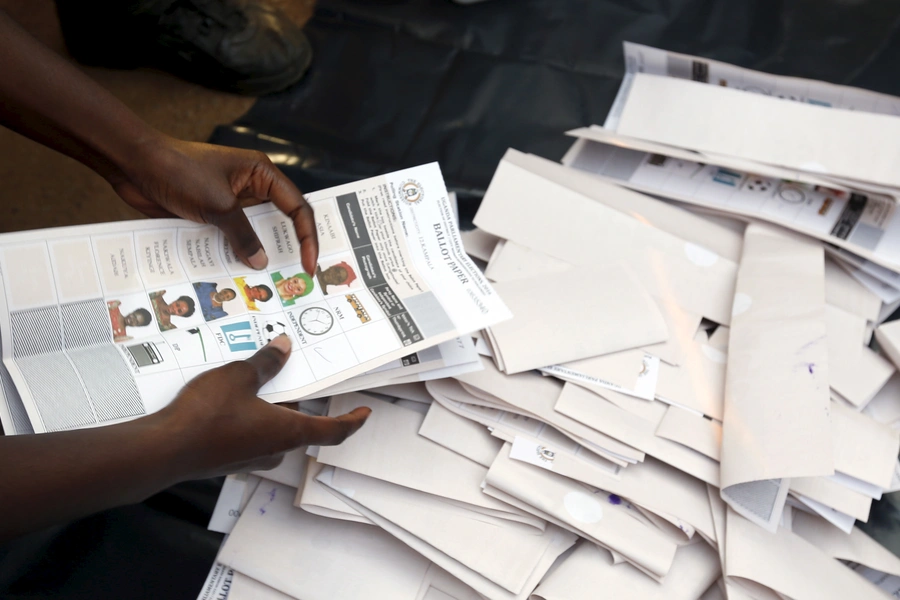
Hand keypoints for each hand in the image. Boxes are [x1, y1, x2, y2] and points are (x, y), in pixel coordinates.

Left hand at [109, 136, 317, 273]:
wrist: (134, 163)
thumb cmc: (179, 171)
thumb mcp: (218, 206)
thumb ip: (243, 236)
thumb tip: (261, 262)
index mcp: (262, 174)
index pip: (298, 208)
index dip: (308, 237)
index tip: (309, 264)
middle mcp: (252, 187)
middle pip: (280, 222)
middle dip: (287, 249)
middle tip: (296, 278)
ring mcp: (231, 201)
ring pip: (254, 233)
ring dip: (258, 254)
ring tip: (267, 282)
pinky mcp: (212, 213)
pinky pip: (230, 238)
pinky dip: (233, 254)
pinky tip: (235, 274)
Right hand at [155, 335, 369, 478]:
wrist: (164, 450)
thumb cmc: (207, 415)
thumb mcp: (239, 376)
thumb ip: (265, 362)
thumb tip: (283, 346)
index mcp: (288, 432)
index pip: (334, 431)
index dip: (353, 421)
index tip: (365, 413)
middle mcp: (275, 450)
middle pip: (299, 426)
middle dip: (297, 402)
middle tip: (293, 375)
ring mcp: (251, 459)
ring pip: (272, 431)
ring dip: (270, 408)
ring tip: (257, 379)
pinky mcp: (229, 460)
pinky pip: (250, 436)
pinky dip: (250, 417)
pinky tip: (230, 398)